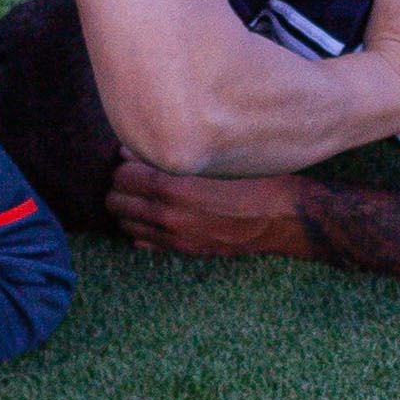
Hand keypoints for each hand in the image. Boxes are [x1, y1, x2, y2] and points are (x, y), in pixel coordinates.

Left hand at [106, 162, 308, 259]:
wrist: (283, 216)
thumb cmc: (252, 176)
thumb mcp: (213, 157)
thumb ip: (168, 153)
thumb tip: (130, 149)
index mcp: (173, 187)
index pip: (121, 175)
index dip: (124, 162)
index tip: (133, 155)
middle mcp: (168, 216)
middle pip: (116, 200)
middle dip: (119, 185)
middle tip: (133, 173)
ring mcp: (175, 237)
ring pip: (125, 223)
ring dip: (127, 206)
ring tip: (140, 192)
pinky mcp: (184, 250)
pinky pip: (143, 241)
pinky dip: (140, 226)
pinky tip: (154, 213)